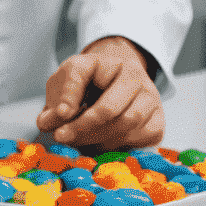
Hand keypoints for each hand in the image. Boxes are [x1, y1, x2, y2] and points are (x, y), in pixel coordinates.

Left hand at [35, 37, 163, 148]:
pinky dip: (118, 145)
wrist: (117, 86)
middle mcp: (132, 76)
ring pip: (127, 124)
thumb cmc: (86, 84)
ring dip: (99, 138)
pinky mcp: (159, 120)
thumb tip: (46, 123)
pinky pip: (141, 138)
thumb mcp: (65, 84)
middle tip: (62, 137)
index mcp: (102, 60)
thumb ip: (56, 101)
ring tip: (79, 141)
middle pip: (109, 107)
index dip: (68, 95)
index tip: (59, 114)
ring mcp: (150, 97)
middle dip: (83, 127)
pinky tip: (101, 144)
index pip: (79, 74)